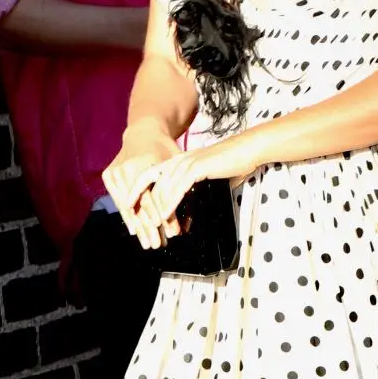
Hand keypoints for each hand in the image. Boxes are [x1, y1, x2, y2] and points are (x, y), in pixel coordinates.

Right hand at [103, 121, 181, 251]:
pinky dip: (127, 216)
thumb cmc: (166, 151)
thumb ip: (181, 188)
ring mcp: (116, 171)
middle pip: (140, 204)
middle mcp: (128, 167)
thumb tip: (188, 221)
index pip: (154, 196)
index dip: (162, 217)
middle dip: (149, 228)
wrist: (143, 133)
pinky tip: (134, 230)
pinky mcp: (108, 175)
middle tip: (157, 245)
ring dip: (138, 226)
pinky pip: (118, 200)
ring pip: (128, 206)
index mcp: (147, 162)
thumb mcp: (177, 164)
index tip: (171, 235)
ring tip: (147, 243)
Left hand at [121, 129, 261, 250]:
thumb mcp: (205, 179)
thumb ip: (193, 192)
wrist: (247, 150)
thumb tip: (187, 216)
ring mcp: (185, 163)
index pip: (147, 176)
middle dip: (144, 207)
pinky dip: (168, 205)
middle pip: (150, 185)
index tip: (129, 208)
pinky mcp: (195, 168)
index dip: (135, 191)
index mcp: (176, 161)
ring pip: (162, 189)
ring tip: (154, 228)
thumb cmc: (230, 164)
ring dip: (156, 211)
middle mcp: (177, 160)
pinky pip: (176, 189)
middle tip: (142, 226)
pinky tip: (164, 217)